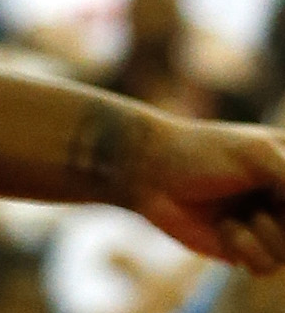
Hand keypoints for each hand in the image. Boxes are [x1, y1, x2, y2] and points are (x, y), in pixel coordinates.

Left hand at [131, 110, 284, 271]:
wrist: (149, 171)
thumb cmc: (201, 153)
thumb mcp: (259, 156)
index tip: (279, 198)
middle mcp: (284, 197)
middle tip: (265, 204)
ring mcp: (266, 223)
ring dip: (264, 236)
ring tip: (239, 216)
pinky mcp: (244, 248)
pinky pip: (266, 266)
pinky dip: (245, 249)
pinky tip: (224, 229)